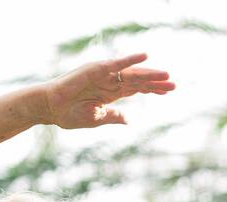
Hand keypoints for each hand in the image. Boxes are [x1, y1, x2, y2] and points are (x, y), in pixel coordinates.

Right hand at [42, 51, 174, 128]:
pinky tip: (146, 56)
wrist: (51, 109)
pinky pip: (117, 64)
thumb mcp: (98, 119)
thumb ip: (114, 117)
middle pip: (139, 81)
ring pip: (132, 74)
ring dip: (150, 74)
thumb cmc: (70, 114)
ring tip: (167, 76)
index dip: (152, 90)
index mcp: (110, 93)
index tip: (168, 92)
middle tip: (175, 85)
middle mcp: (110, 82)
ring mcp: (104, 75)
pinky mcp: (97, 70)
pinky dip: (131, 60)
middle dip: (156, 83)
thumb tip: (129, 119)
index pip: (137, 89)